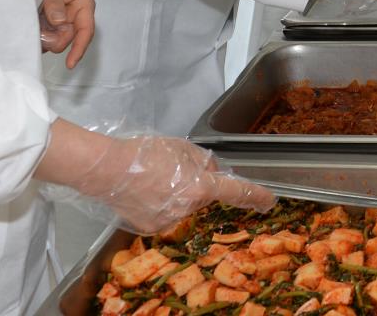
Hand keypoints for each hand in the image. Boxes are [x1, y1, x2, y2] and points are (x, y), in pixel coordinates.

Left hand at [39, 0, 94, 68]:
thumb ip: (55, 2)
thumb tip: (60, 22)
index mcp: (82, 4)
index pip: (85, 30)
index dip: (79, 48)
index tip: (70, 63)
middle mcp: (74, 15)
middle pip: (68, 39)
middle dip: (54, 40)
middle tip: (39, 30)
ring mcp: (62, 21)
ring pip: (55, 40)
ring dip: (44, 36)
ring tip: (34, 21)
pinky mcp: (50, 24)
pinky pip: (45, 36)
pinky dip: (37, 34)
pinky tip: (32, 23)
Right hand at [78, 133, 275, 234]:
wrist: (107, 170)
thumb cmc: (145, 153)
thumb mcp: (182, 148)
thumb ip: (203, 161)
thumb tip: (212, 171)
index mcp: (199, 187)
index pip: (235, 192)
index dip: (255, 195)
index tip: (269, 200)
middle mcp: (188, 209)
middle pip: (204, 196)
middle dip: (198, 184)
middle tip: (176, 168)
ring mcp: (169, 222)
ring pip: (184, 206)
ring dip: (178, 194)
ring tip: (155, 178)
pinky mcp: (151, 228)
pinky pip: (166, 214)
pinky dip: (161, 203)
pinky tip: (145, 191)